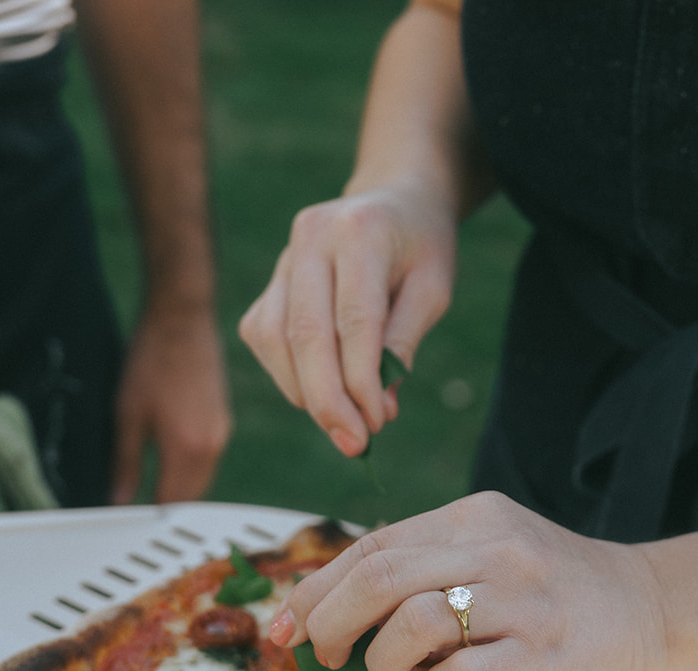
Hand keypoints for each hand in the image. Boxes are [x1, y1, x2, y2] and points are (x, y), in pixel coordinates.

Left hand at [110, 301, 230, 503]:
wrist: (182, 320)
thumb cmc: (152, 360)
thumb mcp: (127, 415)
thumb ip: (125, 463)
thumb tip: (118, 498)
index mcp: (187, 448)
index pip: (171, 500)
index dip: (151, 515)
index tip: (132, 520)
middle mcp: (212, 444)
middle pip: (192, 495)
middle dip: (168, 505)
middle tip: (140, 512)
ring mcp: (221, 431)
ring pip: (202, 478)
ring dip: (181, 488)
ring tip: (153, 488)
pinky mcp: (223, 419)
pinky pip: (209, 459)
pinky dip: (191, 468)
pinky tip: (171, 460)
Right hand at [238, 180, 457, 456]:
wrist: (394, 199)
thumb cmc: (421, 247)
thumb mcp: (433, 288)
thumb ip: (404, 342)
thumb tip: (378, 407)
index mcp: (360, 232)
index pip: (353, 319)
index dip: (361, 380)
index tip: (377, 424)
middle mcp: (311, 237)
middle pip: (305, 333)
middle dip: (327, 400)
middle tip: (354, 444)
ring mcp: (283, 257)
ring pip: (275, 340)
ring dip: (306, 393)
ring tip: (344, 421)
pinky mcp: (269, 280)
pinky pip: (263, 337)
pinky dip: (289, 375)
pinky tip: (320, 391)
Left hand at [268, 492, 670, 670]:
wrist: (652, 609)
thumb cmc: (557, 591)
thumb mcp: (491, 553)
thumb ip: (425, 569)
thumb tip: (329, 611)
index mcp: (472, 518)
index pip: (370, 546)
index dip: (314, 590)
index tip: (284, 628)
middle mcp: (495, 549)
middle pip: (378, 576)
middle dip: (330, 624)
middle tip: (325, 659)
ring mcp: (523, 600)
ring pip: (413, 621)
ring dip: (382, 662)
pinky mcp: (545, 654)